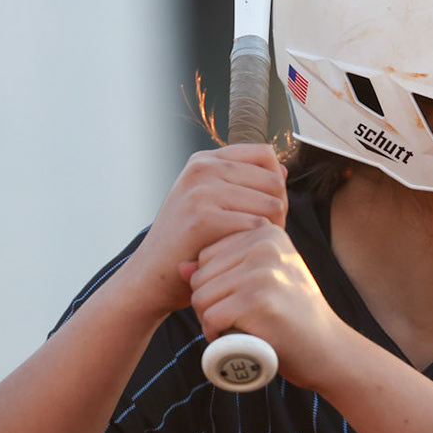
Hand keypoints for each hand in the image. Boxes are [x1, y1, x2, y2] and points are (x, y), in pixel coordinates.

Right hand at [118, 145, 287, 321]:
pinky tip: (244, 257)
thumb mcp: (211, 203)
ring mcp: (200, 190)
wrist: (149, 277)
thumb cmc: (187, 244)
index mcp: (205, 160)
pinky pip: (258, 226)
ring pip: (271, 203)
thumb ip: (244, 184)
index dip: (276, 183)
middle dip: (279, 209)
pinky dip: (258, 245)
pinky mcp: (202, 218)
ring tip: (255, 247)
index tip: (266, 210)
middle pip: (274, 180)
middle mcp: (202, 167)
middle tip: (266, 236)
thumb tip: (283, 170)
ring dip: (273, 230)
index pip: (265, 154)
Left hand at [184, 224, 349, 391]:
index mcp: (267, 232)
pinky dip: (214, 335)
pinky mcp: (259, 301)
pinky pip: (211, 317)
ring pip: (201, 297)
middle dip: (207, 303)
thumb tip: (180, 267)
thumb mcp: (262, 281)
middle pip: (200, 275)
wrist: (329, 349)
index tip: (236, 300)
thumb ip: (226, 268)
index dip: (212, 284)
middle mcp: (266, 244)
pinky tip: (232, 340)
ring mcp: (264, 271)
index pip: (207, 254)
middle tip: (233, 320)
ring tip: (233, 329)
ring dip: (208, 321)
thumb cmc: (292, 314)